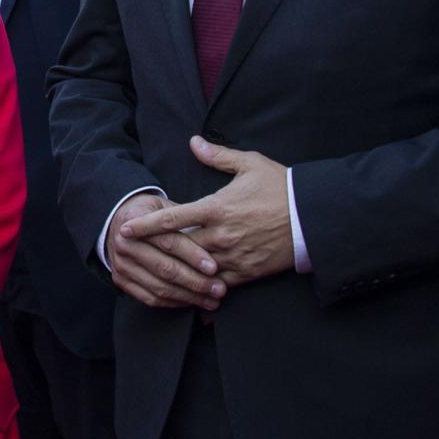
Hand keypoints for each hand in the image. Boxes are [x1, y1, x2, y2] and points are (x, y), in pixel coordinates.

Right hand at [106, 192, 226, 311]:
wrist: (117, 221)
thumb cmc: (152, 214)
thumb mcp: (165, 207)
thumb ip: (185, 222)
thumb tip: (216, 242)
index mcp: (135, 221)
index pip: (168, 241)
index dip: (192, 255)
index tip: (214, 267)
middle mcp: (124, 245)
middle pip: (164, 268)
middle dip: (195, 281)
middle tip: (219, 288)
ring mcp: (121, 265)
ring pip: (159, 287)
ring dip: (189, 297)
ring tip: (212, 300)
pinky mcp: (121, 281)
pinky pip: (150, 298)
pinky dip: (174, 303)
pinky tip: (192, 302)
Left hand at [121, 138, 294, 290]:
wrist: (313, 217)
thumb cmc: (281, 186)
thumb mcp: (250, 164)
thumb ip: (218, 156)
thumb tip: (193, 142)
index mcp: (217, 208)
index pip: (173, 218)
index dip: (146, 226)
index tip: (125, 230)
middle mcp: (221, 235)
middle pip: (178, 248)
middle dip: (155, 252)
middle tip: (131, 256)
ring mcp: (233, 257)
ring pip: (195, 270)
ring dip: (176, 273)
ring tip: (154, 276)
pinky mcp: (247, 273)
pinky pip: (218, 287)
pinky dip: (203, 293)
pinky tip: (190, 297)